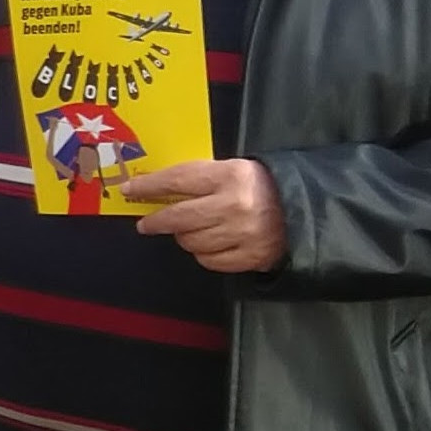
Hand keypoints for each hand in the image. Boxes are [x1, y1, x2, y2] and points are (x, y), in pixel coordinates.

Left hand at [129, 158, 287, 273]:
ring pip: (191, 242)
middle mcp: (235, 205)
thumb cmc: (259, 186)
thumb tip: (153, 188)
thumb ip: (198, 178)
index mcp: (230, 176)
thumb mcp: (231, 170)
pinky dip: (203, 253)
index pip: (178, 181)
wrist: (301, 209)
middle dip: (157, 221)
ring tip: (193, 230)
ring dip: (184, 237)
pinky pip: (209, 260)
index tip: (129, 190)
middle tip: (146, 223)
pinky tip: (211, 243)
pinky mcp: (250, 256)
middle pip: (180, 217)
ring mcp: (243, 233)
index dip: (149, 187)